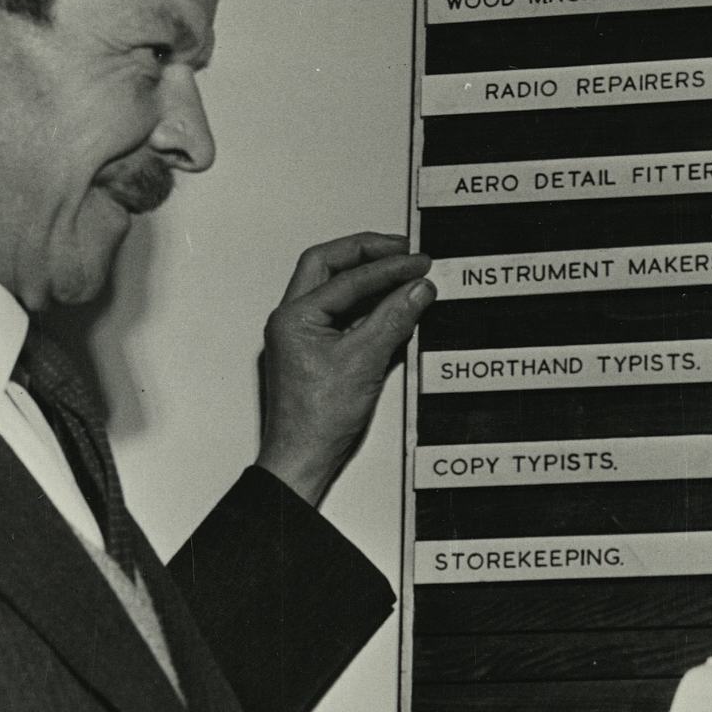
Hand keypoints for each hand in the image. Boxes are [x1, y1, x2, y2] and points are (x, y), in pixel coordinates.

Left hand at [255, 233, 434, 507]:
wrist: (303, 460)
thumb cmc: (317, 421)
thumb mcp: (364, 361)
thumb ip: (394, 319)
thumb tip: (417, 289)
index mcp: (294, 316)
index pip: (347, 277)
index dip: (388, 267)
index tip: (418, 263)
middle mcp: (293, 320)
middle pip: (328, 267)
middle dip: (367, 254)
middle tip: (403, 251)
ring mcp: (303, 336)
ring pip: (335, 290)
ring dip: (368, 280)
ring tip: (404, 276)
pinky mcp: (317, 353)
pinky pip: (343, 316)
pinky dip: (369, 307)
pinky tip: (393, 308)